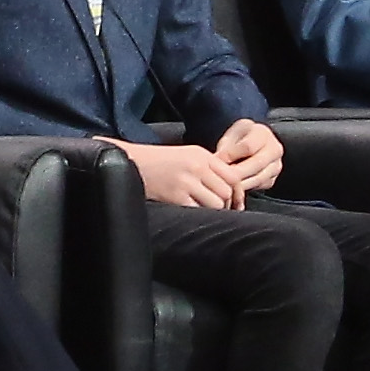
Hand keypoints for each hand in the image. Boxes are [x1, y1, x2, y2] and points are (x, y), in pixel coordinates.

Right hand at [123, 139, 249, 209]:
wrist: (131, 162)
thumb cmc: (159, 161)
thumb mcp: (187, 155)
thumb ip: (208, 166)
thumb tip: (229, 188)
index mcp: (202, 155)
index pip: (233, 176)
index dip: (238, 193)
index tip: (236, 203)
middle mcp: (197, 166)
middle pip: (227, 191)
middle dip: (227, 205)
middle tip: (221, 212)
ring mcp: (186, 181)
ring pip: (217, 203)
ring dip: (214, 212)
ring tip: (206, 213)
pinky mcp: (175, 196)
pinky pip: (198, 211)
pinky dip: (199, 215)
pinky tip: (193, 215)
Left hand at [207, 117, 286, 193]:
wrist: (254, 146)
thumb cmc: (239, 139)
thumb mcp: (231, 136)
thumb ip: (226, 147)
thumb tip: (218, 162)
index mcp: (262, 133)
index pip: (248, 146)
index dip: (231, 154)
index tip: (218, 159)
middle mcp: (274, 149)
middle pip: (256, 164)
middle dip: (236, 172)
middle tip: (220, 177)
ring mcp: (275, 166)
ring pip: (258, 178)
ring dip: (240, 183)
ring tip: (225, 183)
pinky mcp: (271, 180)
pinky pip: (258, 186)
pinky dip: (244, 188)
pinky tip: (232, 188)